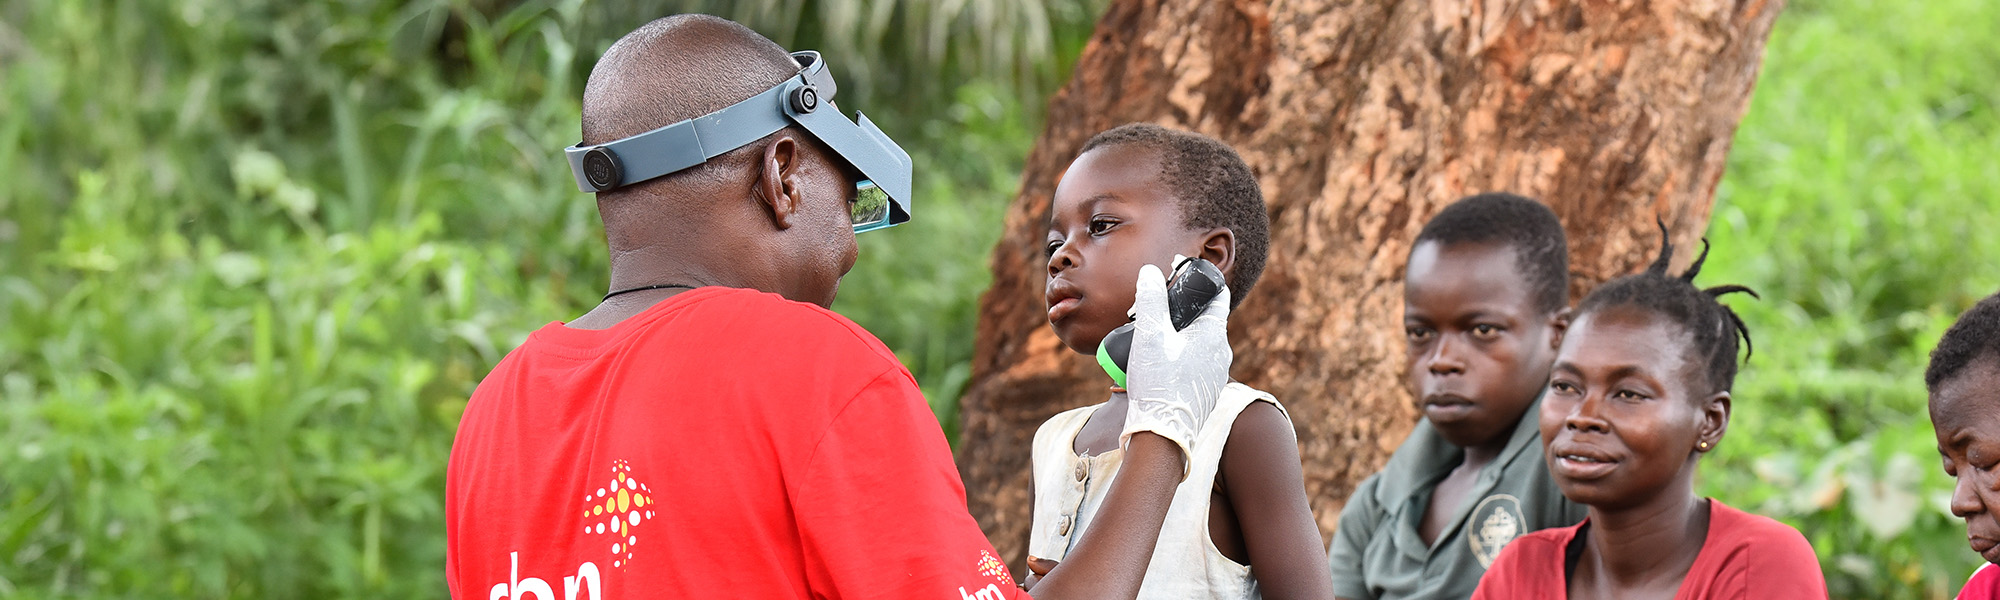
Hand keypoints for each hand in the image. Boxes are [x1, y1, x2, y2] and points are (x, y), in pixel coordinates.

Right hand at [1119, 262, 1231, 475]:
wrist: (1162, 436)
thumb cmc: (1159, 384)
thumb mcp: (1150, 335)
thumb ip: (1151, 299)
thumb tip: (1151, 272)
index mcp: (1214, 335)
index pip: (1218, 297)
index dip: (1201, 282)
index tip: (1180, 276)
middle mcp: (1221, 355)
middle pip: (1205, 321)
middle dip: (1182, 313)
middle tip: (1155, 311)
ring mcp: (1216, 376)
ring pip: (1199, 346)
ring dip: (1179, 339)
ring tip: (1151, 340)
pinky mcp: (1206, 394)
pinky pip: (1195, 367)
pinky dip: (1179, 360)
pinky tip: (1158, 366)